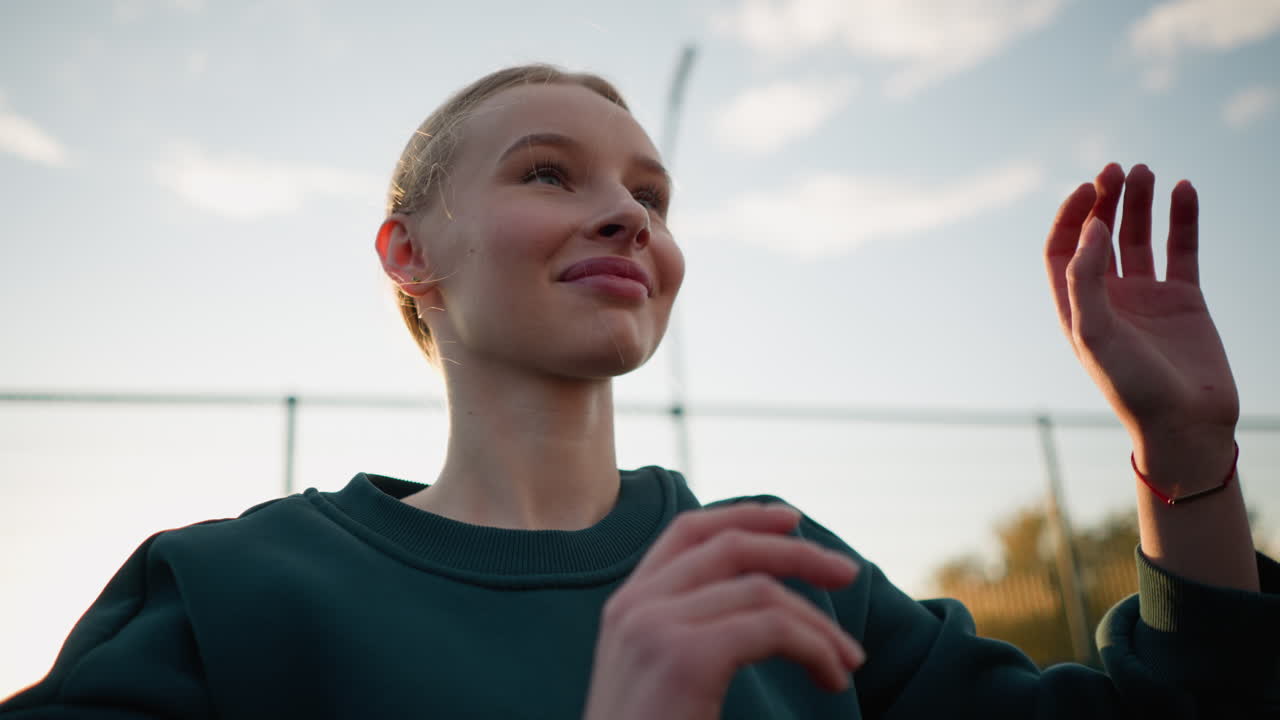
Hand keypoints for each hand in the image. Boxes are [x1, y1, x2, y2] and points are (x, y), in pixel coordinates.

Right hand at [582, 503, 864, 719]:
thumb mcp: (659, 677)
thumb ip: (689, 634)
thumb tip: (758, 606)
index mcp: (626, 606)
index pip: (688, 531)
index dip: (743, 515)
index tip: (792, 520)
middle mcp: (635, 606)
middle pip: (730, 547)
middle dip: (798, 553)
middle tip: (849, 573)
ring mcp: (654, 626)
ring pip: (761, 590)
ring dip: (819, 623)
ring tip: (848, 661)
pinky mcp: (683, 657)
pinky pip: (772, 629)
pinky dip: (815, 648)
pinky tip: (832, 678)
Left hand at [1044, 163, 1238, 478]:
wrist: (1186, 424)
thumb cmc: (1132, 386)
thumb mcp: (1095, 333)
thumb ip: (1086, 280)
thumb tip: (1091, 229)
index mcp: (1076, 307)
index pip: (1061, 250)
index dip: (1069, 216)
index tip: (1086, 188)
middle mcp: (1108, 298)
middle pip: (1099, 236)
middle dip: (1104, 201)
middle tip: (1115, 169)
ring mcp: (1147, 297)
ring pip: (1138, 237)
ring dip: (1140, 203)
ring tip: (1145, 171)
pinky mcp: (1185, 300)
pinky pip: (1181, 249)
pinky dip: (1182, 219)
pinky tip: (1184, 189)